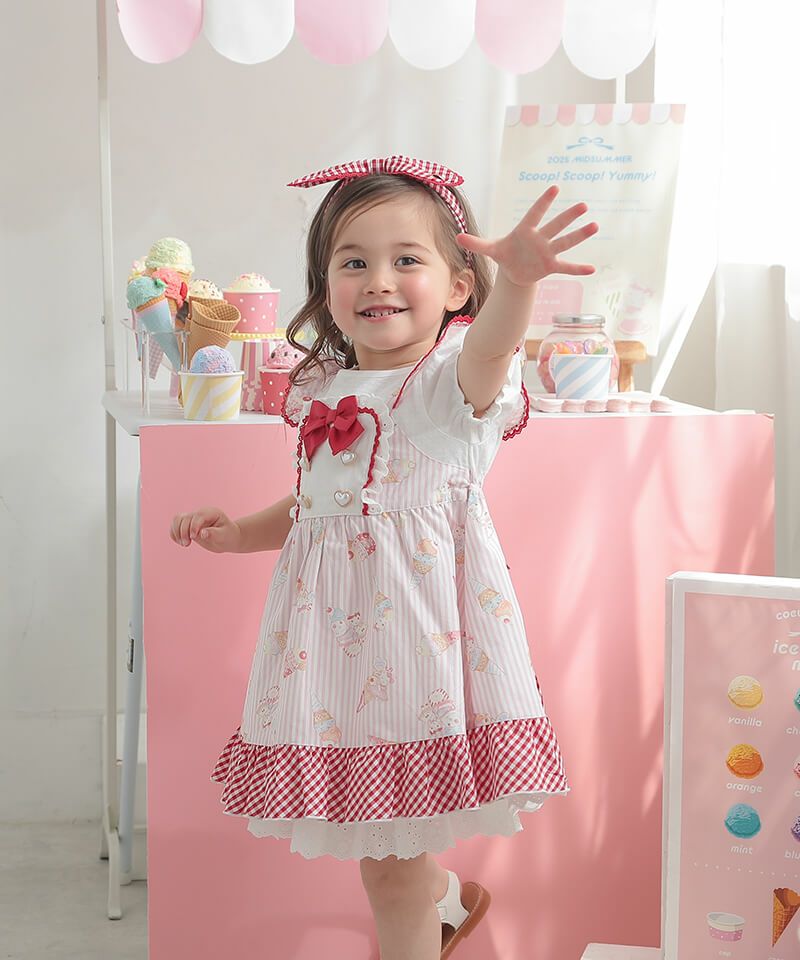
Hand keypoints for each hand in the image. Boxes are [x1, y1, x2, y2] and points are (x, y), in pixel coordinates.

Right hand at [170, 507, 240, 553]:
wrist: (227, 538)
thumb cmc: (228, 536)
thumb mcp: (224, 535)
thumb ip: (214, 534)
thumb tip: (202, 533)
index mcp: (211, 512)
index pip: (198, 516)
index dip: (193, 526)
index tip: (194, 537)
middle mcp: (200, 513)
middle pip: (185, 518)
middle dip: (183, 531)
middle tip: (187, 544)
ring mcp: (193, 518)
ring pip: (177, 519)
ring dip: (176, 532)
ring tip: (184, 544)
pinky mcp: (187, 525)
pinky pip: (175, 525)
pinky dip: (174, 533)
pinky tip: (180, 542)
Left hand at [456, 185, 597, 286]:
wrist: (514, 271)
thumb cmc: (505, 254)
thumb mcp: (490, 249)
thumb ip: (476, 243)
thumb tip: (457, 236)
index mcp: (525, 230)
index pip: (535, 214)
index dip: (543, 203)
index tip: (555, 188)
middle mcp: (540, 238)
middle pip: (555, 226)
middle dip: (568, 217)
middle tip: (583, 206)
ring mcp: (548, 252)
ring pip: (565, 242)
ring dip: (579, 236)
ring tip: (594, 226)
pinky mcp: (551, 266)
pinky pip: (566, 267)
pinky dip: (578, 269)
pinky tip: (592, 269)